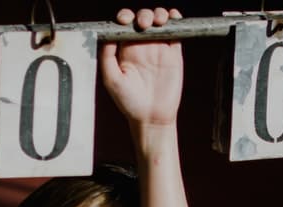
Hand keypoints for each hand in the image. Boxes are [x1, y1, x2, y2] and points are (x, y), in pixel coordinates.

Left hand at [100, 8, 184, 127]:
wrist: (152, 117)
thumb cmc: (129, 102)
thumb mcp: (111, 80)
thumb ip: (106, 57)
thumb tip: (108, 35)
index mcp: (125, 50)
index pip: (124, 25)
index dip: (124, 17)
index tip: (125, 20)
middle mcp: (141, 46)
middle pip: (142, 18)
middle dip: (142, 15)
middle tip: (143, 25)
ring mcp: (158, 48)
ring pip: (159, 20)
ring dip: (158, 14)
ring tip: (157, 22)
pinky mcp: (173, 52)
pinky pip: (175, 30)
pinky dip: (174, 18)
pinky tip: (172, 17)